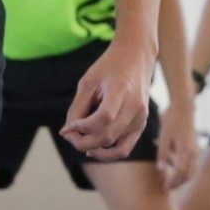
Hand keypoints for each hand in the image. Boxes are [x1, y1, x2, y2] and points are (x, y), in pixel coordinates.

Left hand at [68, 45, 160, 165]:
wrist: (137, 56)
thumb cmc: (109, 66)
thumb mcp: (88, 81)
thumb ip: (77, 108)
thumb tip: (67, 132)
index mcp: (121, 90)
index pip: (103, 118)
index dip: (84, 126)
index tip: (71, 124)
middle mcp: (135, 106)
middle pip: (107, 136)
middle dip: (83, 141)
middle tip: (69, 134)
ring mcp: (141, 117)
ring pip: (114, 145)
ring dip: (93, 147)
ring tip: (79, 140)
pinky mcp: (141, 124)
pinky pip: (125, 148)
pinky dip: (108, 153)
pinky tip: (93, 150)